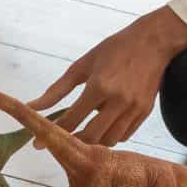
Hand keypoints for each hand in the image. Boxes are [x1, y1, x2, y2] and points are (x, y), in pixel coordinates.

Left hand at [35, 8, 186, 146]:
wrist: (153, 42)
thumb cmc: (114, 49)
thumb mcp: (83, 65)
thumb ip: (57, 89)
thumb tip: (33, 107)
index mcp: (100, 86)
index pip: (72, 119)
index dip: (53, 133)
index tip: (38, 143)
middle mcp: (118, 100)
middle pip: (91, 136)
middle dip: (73, 141)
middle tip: (61, 142)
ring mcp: (134, 109)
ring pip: (109, 140)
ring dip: (93, 141)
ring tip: (81, 135)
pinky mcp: (145, 113)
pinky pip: (125, 135)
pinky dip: (111, 136)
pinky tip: (102, 127)